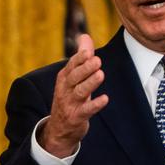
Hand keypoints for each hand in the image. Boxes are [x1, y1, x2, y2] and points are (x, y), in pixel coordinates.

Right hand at [39, 34, 108, 157]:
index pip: (71, 65)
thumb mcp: (72, 78)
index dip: (79, 58)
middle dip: (85, 68)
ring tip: (100, 75)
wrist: (59, 129)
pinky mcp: (76, 117)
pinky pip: (86, 110)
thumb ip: (81, 57)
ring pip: (80, 92)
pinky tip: (105, 99)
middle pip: (74, 77)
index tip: (88, 51)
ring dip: (90, 83)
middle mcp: (65, 89)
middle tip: (97, 60)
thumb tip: (85, 35)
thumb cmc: (69, 97)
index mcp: (64, 78)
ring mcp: (70, 104)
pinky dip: (95, 104)